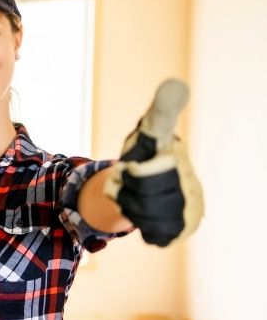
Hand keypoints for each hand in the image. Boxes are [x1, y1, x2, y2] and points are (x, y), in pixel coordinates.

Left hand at [103, 79, 203, 246]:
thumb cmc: (150, 153)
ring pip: (143, 218)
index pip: (149, 174)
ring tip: (132, 193)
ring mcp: (189, 216)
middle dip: (126, 189)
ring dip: (129, 205)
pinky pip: (152, 235)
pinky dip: (140, 224)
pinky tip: (143, 213)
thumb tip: (175, 84)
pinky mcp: (179, 234)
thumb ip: (161, 112)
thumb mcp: (150, 132)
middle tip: (126, 179)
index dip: (135, 172)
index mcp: (182, 165)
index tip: (130, 167)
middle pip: (142, 199)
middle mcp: (193, 192)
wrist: (155, 185)